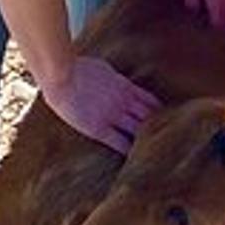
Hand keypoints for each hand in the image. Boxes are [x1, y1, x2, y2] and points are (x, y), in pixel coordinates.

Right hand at [40, 54, 160, 154]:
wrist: (60, 77)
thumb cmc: (74, 68)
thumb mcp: (102, 67)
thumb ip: (112, 76)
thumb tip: (114, 78)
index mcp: (125, 86)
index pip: (150, 101)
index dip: (158, 111)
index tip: (164, 119)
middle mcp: (124, 101)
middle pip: (149, 116)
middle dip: (157, 126)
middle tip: (164, 137)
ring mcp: (113, 115)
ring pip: (138, 130)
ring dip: (145, 139)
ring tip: (152, 150)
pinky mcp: (99, 128)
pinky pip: (120, 142)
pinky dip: (128, 150)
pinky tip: (133, 157)